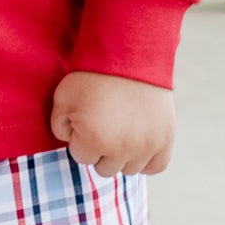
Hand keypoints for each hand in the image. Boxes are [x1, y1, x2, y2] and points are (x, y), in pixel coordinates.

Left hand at [49, 70, 174, 176]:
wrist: (129, 54)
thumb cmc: (92, 76)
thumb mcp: (62, 98)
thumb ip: (59, 127)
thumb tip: (71, 141)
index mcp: (93, 141)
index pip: (81, 157)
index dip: (81, 138)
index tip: (86, 120)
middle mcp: (121, 149)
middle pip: (105, 168)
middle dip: (100, 149)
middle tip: (104, 124)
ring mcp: (146, 146)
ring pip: (129, 169)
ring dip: (123, 155)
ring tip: (122, 129)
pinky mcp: (165, 139)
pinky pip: (156, 166)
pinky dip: (147, 160)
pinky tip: (139, 145)